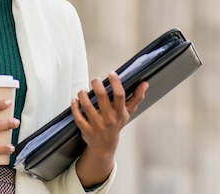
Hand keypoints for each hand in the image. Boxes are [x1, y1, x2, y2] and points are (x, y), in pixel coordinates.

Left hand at [71, 71, 147, 186]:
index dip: (115, 82)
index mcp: (120, 113)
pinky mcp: (86, 130)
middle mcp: (109, 119)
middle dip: (97, 84)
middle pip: (102, 97)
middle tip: (95, 80)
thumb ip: (136, 98)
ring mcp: (97, 125)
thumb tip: (145, 84)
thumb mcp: (128, 113)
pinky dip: (75, 106)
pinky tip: (75, 100)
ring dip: (83, 95)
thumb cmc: (116, 125)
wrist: (105, 147)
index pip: (120, 95)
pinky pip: (78, 116)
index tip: (111, 74)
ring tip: (83, 91)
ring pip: (87, 105)